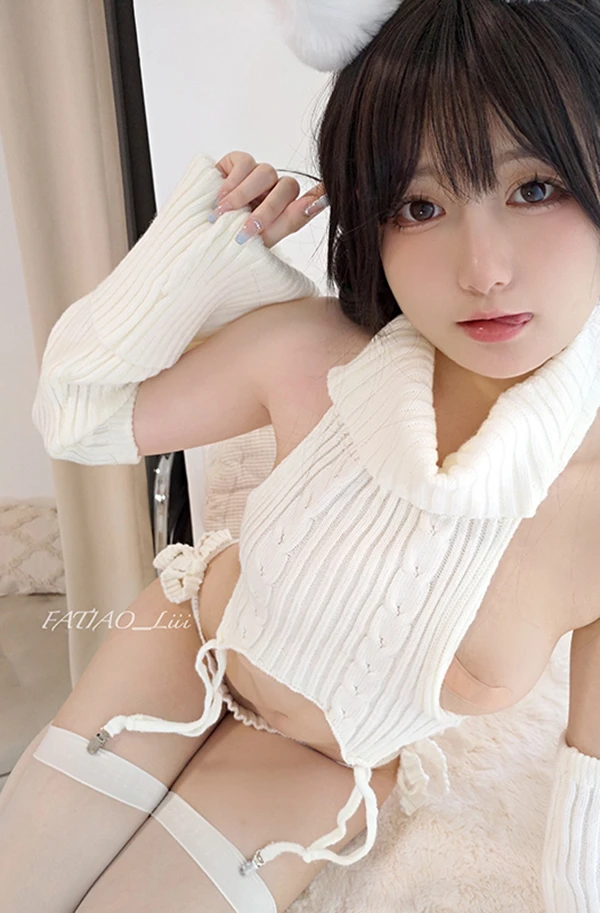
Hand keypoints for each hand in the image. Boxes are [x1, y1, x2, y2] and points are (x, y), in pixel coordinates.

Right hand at [209, 151, 328, 248]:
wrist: (199, 239)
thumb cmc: (232, 241)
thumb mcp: (264, 239)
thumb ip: (292, 219)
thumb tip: (324, 199)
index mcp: (286, 210)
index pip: (306, 201)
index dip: (313, 199)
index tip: (323, 198)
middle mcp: (274, 189)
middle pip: (287, 187)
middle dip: (267, 210)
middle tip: (247, 230)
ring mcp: (257, 175)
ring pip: (266, 172)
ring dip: (244, 195)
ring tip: (225, 214)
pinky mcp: (236, 163)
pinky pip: (244, 162)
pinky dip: (232, 182)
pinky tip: (220, 199)